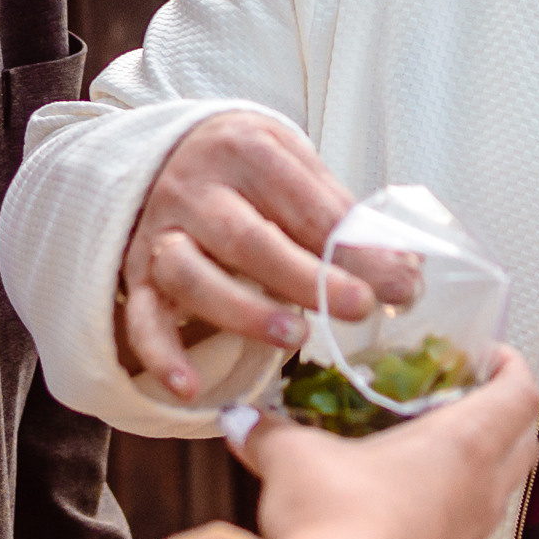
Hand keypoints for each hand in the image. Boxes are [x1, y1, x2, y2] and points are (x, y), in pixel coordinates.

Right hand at [120, 110, 376, 400]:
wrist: (167, 149)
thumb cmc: (247, 167)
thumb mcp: (294, 164)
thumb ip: (340, 215)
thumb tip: (402, 271)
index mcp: (249, 152)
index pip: (307, 206)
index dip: (355, 250)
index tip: (399, 283)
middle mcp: (197, 190)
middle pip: (248, 239)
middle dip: (307, 278)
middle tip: (359, 307)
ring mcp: (161, 232)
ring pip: (192, 277)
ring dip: (244, 312)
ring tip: (295, 337)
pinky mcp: (136, 272)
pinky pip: (141, 317)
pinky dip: (162, 356)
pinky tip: (190, 390)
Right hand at [236, 346, 538, 538]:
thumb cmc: (336, 526)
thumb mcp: (294, 457)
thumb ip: (270, 430)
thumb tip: (243, 420)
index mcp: (463, 444)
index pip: (519, 392)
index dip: (511, 366)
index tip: (490, 356)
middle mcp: (479, 493)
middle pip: (523, 444)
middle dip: (504, 417)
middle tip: (466, 399)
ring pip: (501, 498)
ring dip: (483, 475)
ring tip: (438, 462)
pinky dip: (454, 537)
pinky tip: (421, 533)